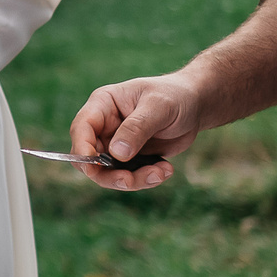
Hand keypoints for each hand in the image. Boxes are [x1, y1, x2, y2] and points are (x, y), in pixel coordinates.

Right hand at [68, 74, 201, 189]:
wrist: (195, 106)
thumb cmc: (175, 96)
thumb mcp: (158, 107)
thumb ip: (137, 128)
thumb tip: (116, 153)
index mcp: (103, 105)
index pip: (81, 129)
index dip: (82, 150)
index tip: (94, 167)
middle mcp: (104, 126)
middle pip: (90, 158)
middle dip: (109, 174)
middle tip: (130, 180)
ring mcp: (115, 144)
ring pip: (109, 173)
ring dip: (133, 180)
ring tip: (161, 172)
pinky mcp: (130, 158)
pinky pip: (128, 177)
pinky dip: (145, 179)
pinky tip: (165, 169)